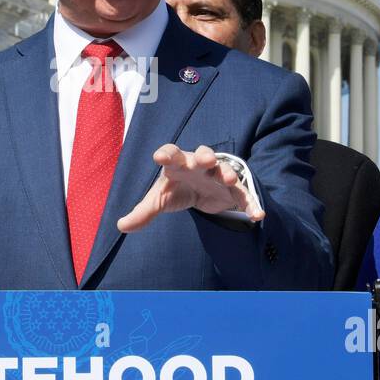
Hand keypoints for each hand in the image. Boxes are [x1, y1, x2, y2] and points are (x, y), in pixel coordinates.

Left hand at [117, 144, 262, 232]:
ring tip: (230, 180)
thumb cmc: (177, 187)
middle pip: (203, 154)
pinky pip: (244, 195)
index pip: (171, 153)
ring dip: (227, 173)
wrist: (203, 189)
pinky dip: (252, 203)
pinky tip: (258, 215)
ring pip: (225, 170)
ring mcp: (218, 176)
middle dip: (205, 156)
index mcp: (178, 163)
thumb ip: (144, 212)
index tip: (160, 156)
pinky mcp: (233, 191)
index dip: (167, 154)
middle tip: (206, 160)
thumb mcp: (160, 199)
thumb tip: (121, 226)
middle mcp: (200, 165)